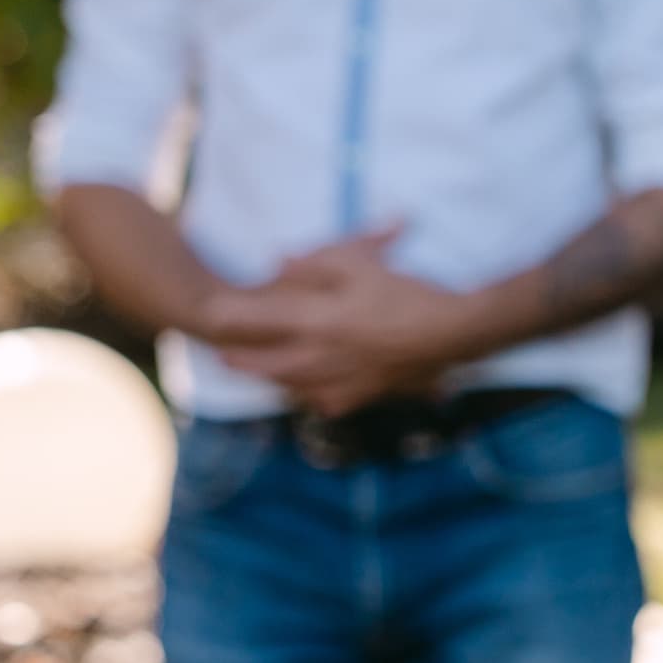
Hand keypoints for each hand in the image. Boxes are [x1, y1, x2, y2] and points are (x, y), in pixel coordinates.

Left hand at [198, 227, 482, 416]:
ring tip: (259, 375)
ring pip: (293, 388)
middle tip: (224, 358)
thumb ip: (316, 262)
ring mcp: (342, 382)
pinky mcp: (365, 396)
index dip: (229, 317)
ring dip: (271, 382)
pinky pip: (327, 402)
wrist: (454, 334)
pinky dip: (313, 397)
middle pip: (267, 366)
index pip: (259, 321)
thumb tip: (279, 260)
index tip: (208, 312)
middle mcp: (322, 357)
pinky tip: (314, 394)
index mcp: (318, 321)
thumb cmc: (406, 294)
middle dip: (241, 362)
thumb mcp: (360, 264)